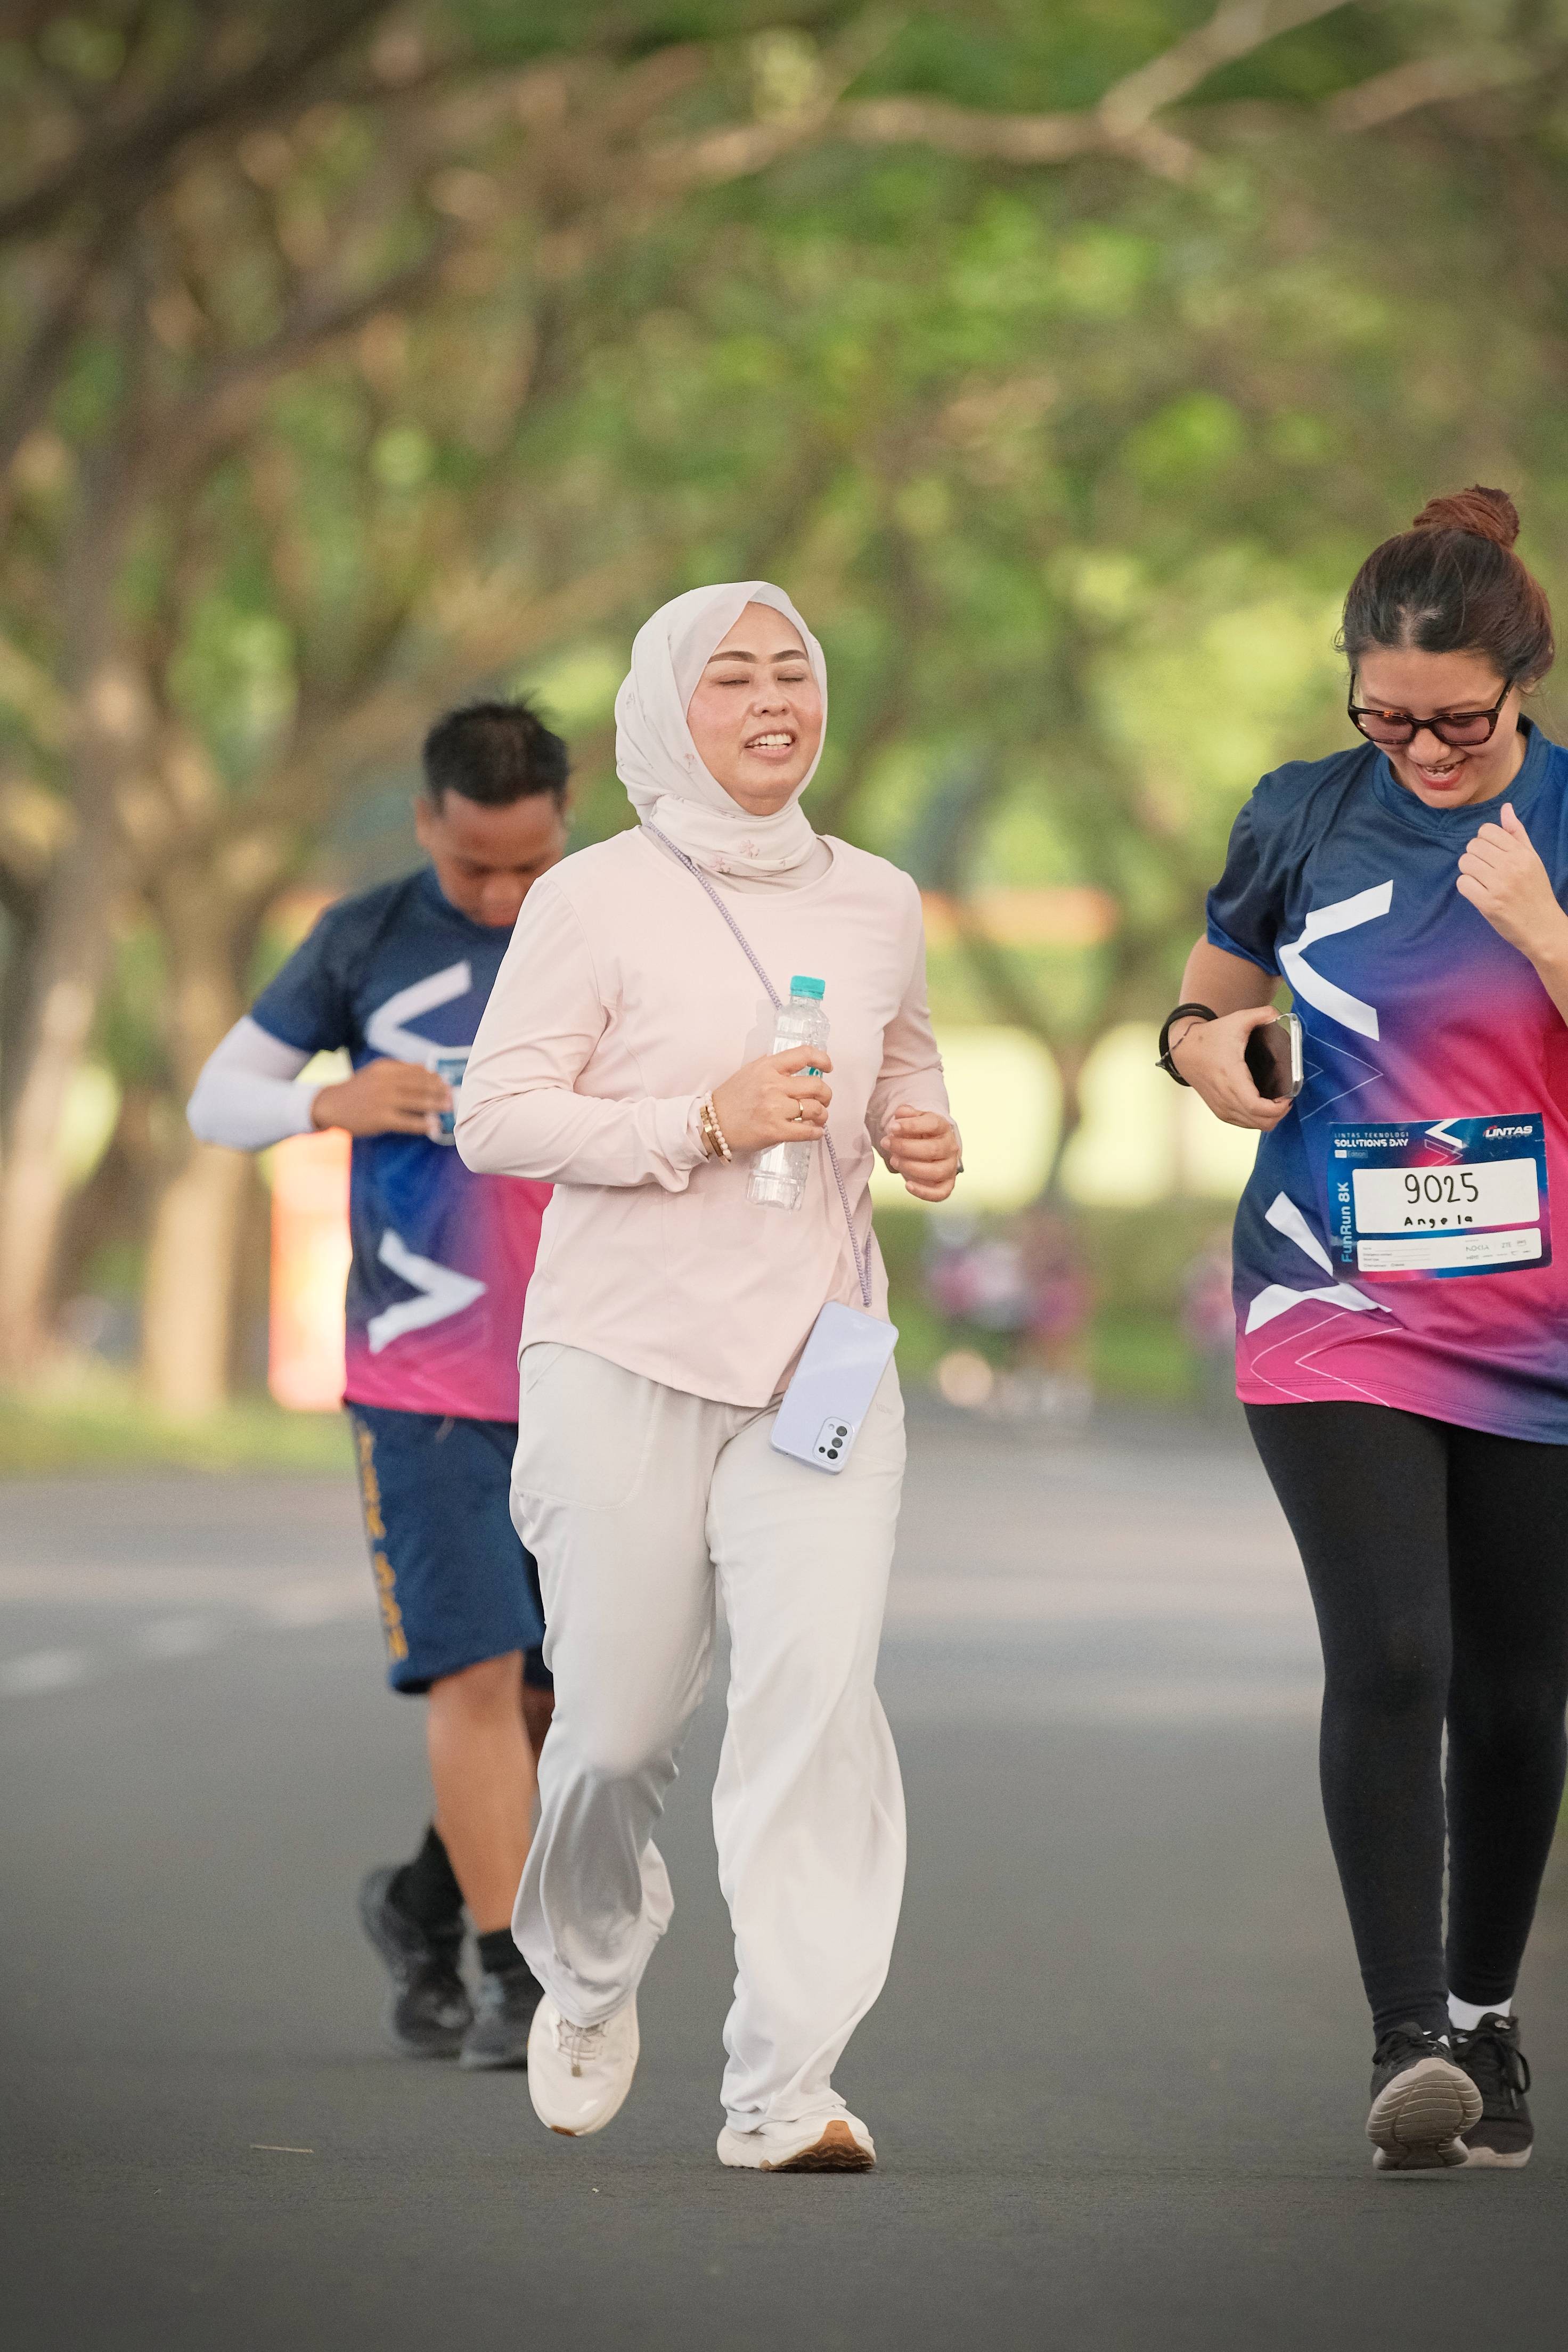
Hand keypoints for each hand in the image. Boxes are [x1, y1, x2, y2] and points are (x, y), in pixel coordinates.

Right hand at [311, 1057, 451, 1137]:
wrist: (330, 1105)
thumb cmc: (358, 1090)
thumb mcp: (376, 1073)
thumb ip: (399, 1070)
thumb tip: (428, 1071)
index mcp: (386, 1067)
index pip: (418, 1071)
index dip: (435, 1078)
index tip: (446, 1083)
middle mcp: (386, 1081)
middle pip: (422, 1085)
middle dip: (440, 1091)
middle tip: (453, 1096)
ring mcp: (384, 1100)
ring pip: (418, 1102)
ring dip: (437, 1106)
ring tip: (449, 1109)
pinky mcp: (381, 1118)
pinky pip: (409, 1122)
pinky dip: (424, 1125)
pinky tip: (435, 1127)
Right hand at [710, 1045, 832, 1153]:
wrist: (712, 1124)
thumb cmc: (731, 1098)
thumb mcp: (749, 1072)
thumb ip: (772, 1066)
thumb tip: (795, 1064)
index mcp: (768, 1067)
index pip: (804, 1054)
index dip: (823, 1059)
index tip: (828, 1068)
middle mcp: (773, 1085)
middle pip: (817, 1086)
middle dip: (826, 1095)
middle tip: (823, 1100)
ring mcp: (775, 1109)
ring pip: (815, 1109)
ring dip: (822, 1115)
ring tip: (819, 1118)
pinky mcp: (775, 1131)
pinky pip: (807, 1131)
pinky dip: (816, 1132)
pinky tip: (815, 1131)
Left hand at [880, 1106, 960, 1201]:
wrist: (932, 1147)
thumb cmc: (921, 1134)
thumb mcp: (914, 1120)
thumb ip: (907, 1114)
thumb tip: (901, 1113)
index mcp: (943, 1128)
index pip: (933, 1124)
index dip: (912, 1125)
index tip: (893, 1127)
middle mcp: (950, 1148)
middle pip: (932, 1149)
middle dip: (905, 1147)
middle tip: (887, 1143)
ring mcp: (949, 1167)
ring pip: (935, 1172)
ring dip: (911, 1167)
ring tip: (893, 1160)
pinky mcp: (947, 1185)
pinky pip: (940, 1193)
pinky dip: (924, 1192)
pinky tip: (907, 1185)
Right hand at [1170, 1006, 1293, 1130]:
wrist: (1185, 1051)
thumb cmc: (1211, 1037)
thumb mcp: (1236, 1020)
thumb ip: (1260, 1014)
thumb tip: (1279, 1014)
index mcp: (1231, 1077)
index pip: (1257, 1107)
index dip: (1277, 1108)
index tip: (1288, 1097)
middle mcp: (1225, 1097)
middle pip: (1260, 1122)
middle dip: (1279, 1114)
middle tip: (1286, 1099)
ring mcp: (1222, 1107)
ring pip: (1253, 1126)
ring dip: (1269, 1118)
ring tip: (1276, 1102)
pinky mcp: (1219, 1111)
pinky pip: (1244, 1124)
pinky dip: (1257, 1120)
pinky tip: (1263, 1107)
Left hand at [1456, 801, 1567, 962]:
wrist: (1542, 927)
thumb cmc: (1535, 891)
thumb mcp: (1531, 858)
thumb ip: (1516, 833)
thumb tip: (1505, 807)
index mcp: (1522, 853)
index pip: (1486, 831)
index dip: (1483, 841)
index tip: (1491, 855)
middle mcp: (1511, 866)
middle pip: (1472, 846)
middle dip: (1475, 856)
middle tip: (1486, 871)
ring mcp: (1499, 885)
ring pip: (1465, 862)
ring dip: (1469, 872)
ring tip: (1482, 881)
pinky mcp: (1488, 903)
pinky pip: (1462, 883)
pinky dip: (1467, 887)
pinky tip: (1479, 893)